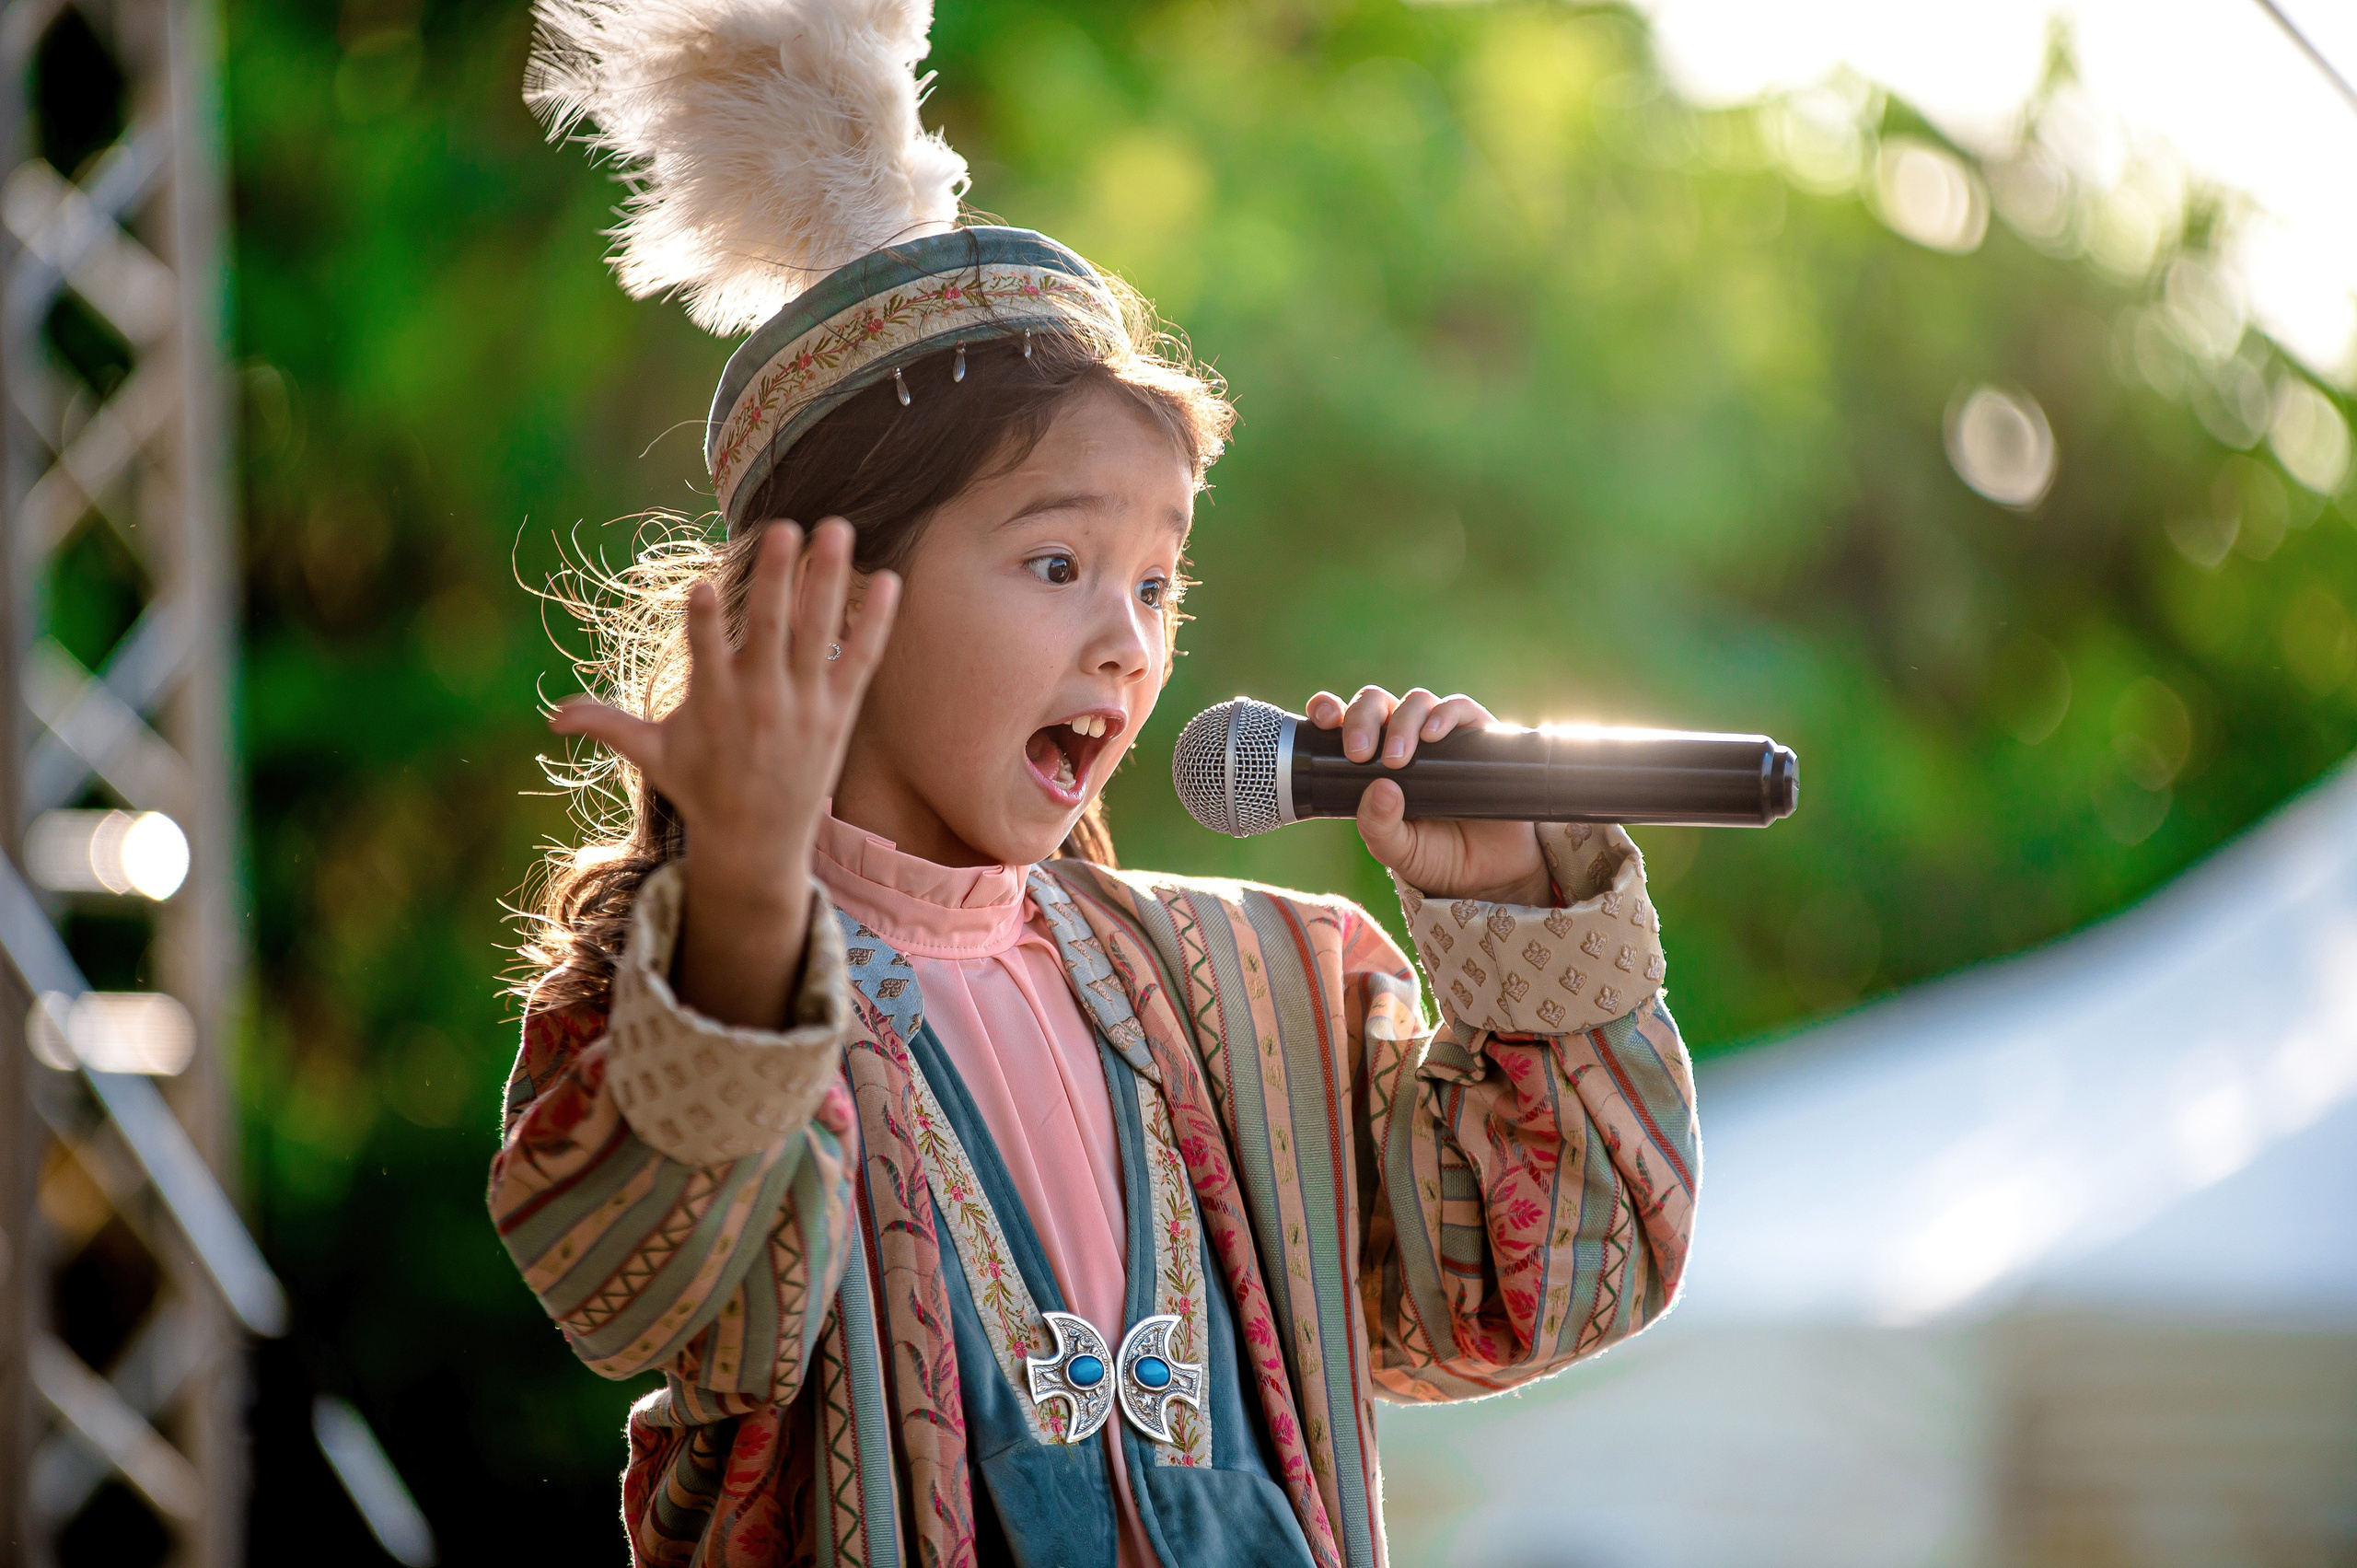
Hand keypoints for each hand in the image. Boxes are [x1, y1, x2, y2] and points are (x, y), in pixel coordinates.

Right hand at [551, 519, 899, 1026]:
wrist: (758, 841)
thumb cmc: (701, 788)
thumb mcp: (653, 757)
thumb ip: (608, 725)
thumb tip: (551, 715)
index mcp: (713, 703)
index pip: (706, 655)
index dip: (706, 624)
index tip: (705, 588)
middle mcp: (762, 700)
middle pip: (772, 630)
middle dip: (778, 579)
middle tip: (785, 528)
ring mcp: (805, 705)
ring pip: (820, 633)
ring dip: (830, 580)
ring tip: (838, 528)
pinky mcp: (839, 712)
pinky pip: (861, 659)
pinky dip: (876, 622)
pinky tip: (890, 579)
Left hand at [1306, 686, 1550, 905]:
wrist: (1488, 872)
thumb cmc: (1434, 855)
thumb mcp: (1396, 849)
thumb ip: (1379, 826)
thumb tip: (1380, 789)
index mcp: (1372, 758)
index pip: (1343, 719)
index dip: (1329, 708)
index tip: (1323, 719)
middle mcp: (1404, 738)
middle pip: (1377, 703)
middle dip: (1362, 718)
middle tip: (1359, 753)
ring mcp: (1441, 735)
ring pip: (1416, 701)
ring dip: (1402, 722)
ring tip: (1397, 758)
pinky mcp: (1478, 736)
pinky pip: (1460, 709)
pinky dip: (1444, 714)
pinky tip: (1433, 734)